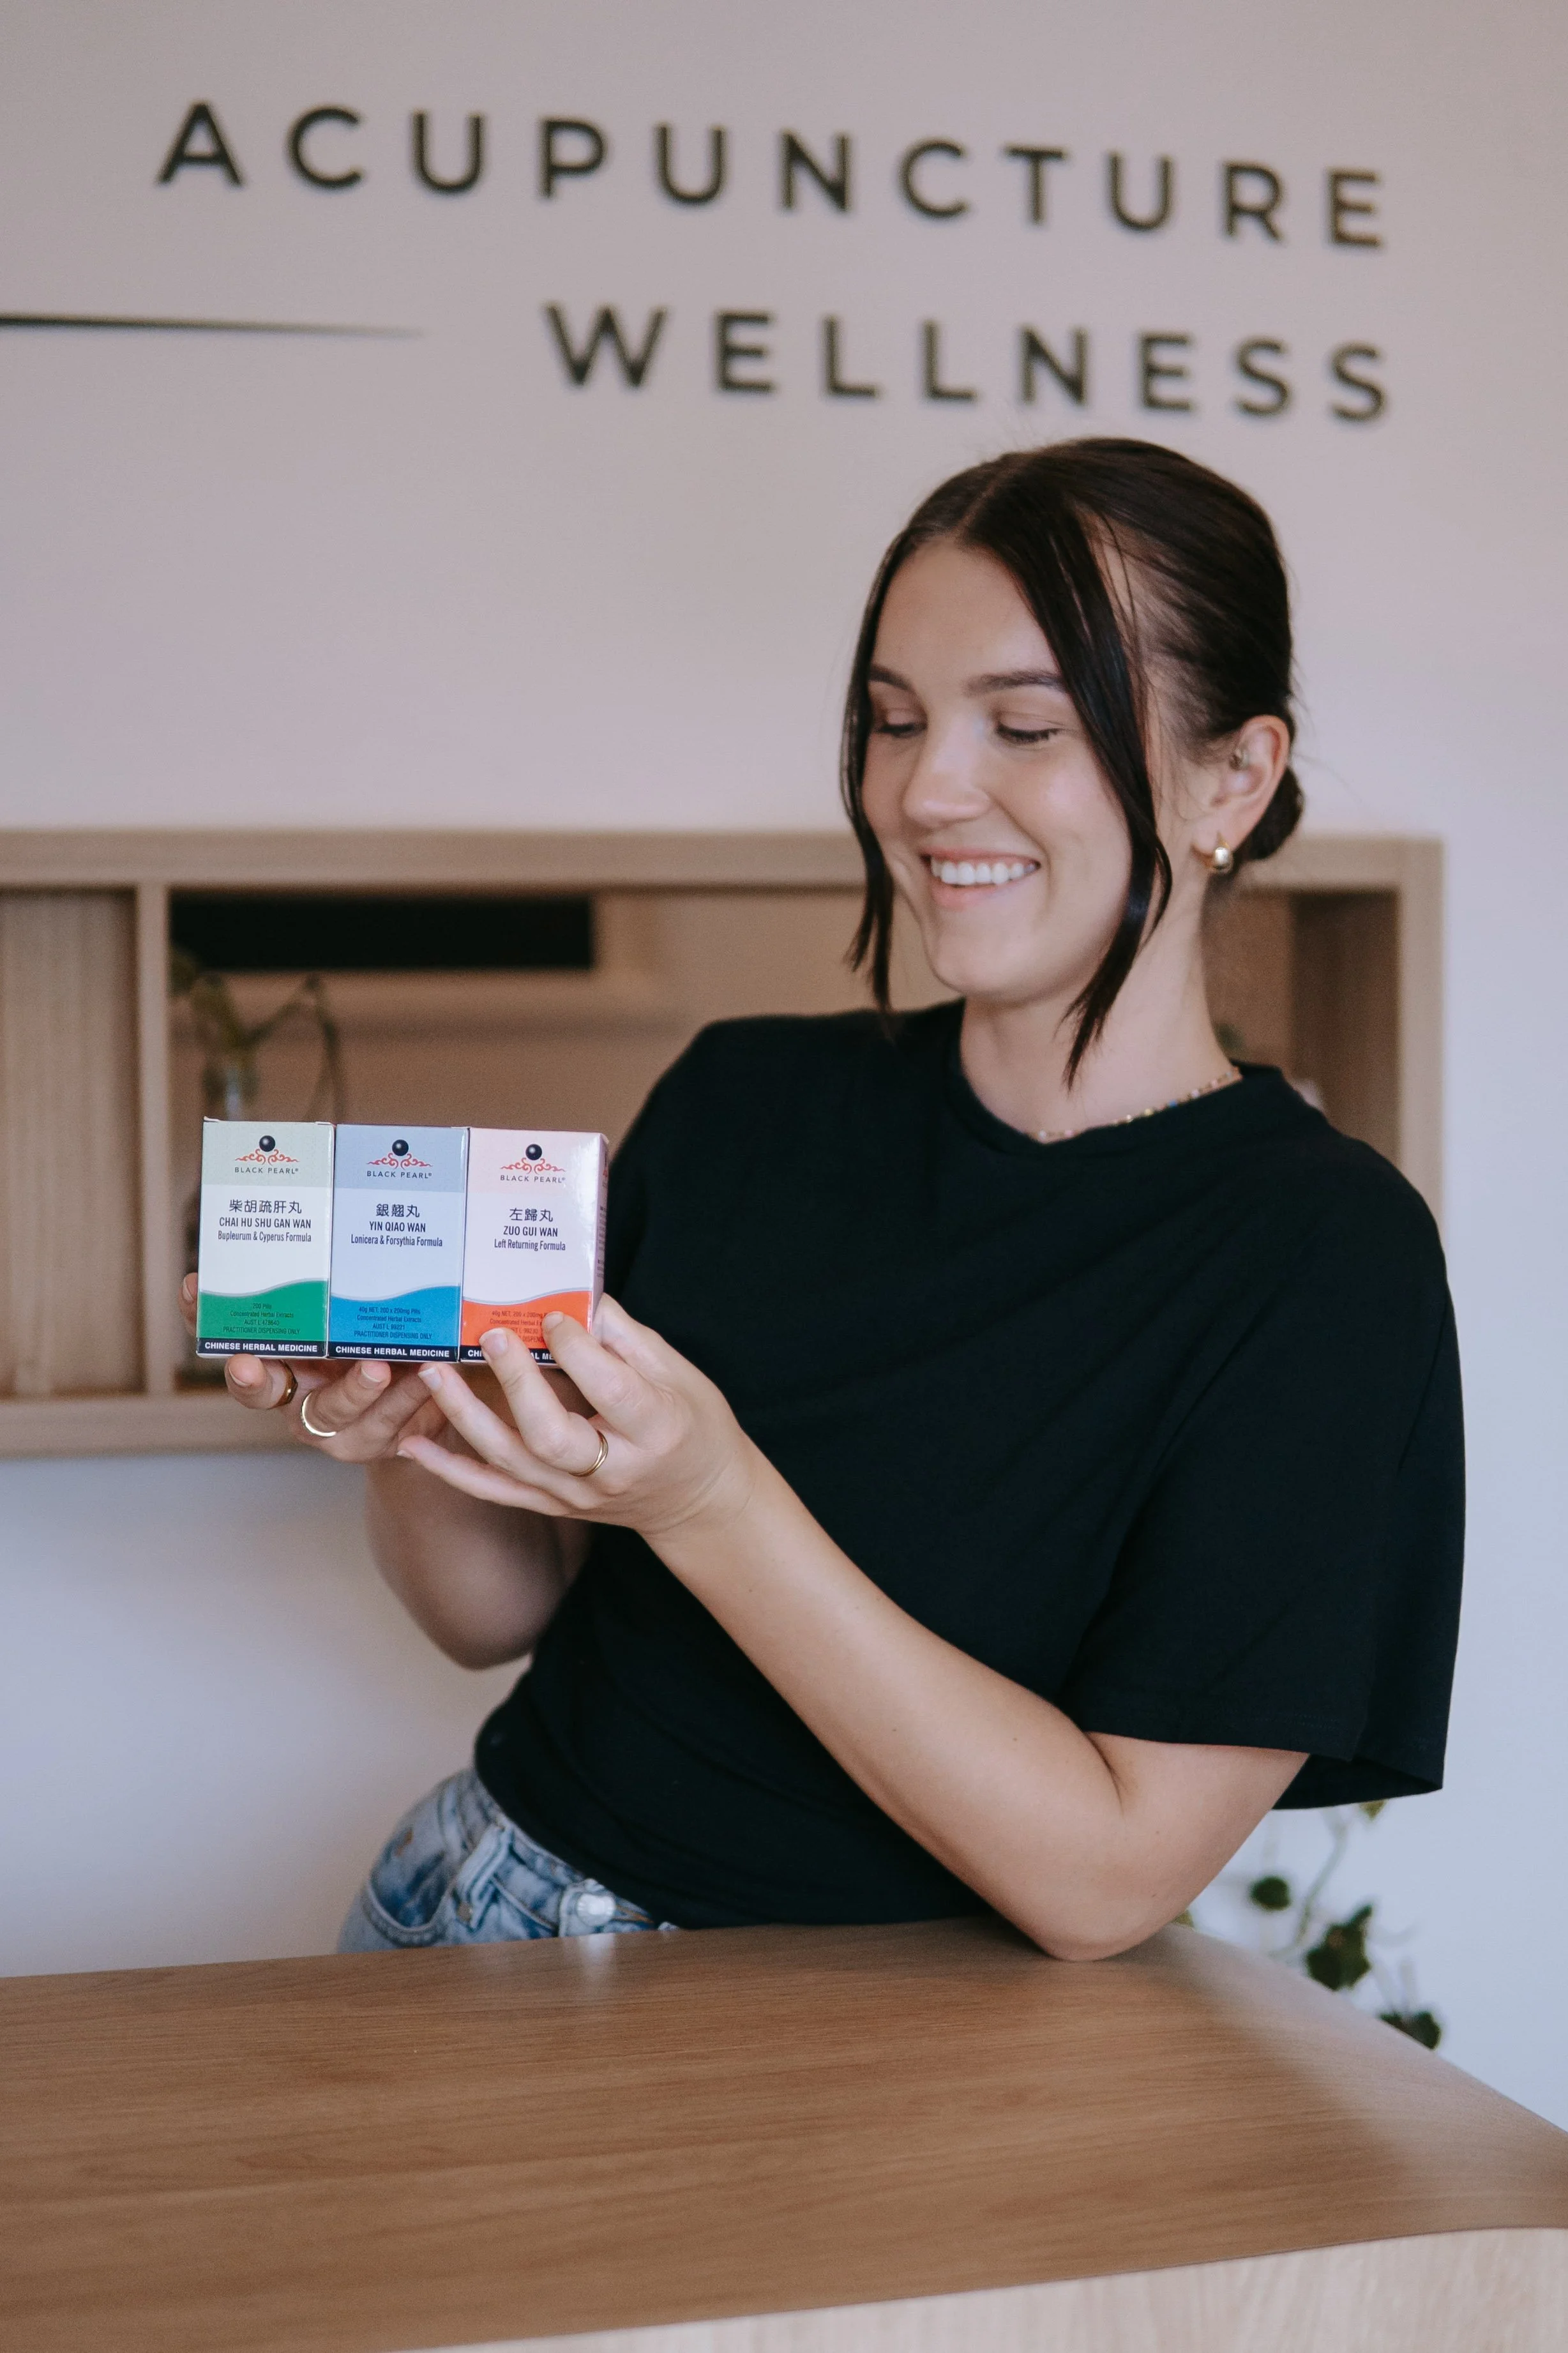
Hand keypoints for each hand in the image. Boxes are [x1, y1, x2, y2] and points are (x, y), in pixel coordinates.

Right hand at [178, 1271, 444, 1461]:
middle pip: (259, 1389)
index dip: (203, 1315)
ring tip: (376, 1367)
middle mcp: (296, 1391)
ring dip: (353, 1388)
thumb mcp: (371, 1307)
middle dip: (251, 1377)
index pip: (232, 1331)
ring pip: (332, 1411)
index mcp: (284, 1353)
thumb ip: (353, 1281)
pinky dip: (406, 1398)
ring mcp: (331, 1423)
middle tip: (248, 1364)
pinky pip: (386, 1423)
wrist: (441, 1398)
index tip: (195, 1288)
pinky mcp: (371, 1441)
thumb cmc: (395, 1339)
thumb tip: (347, 1205)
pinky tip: (423, 1375)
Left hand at [398, 1295, 758, 1541]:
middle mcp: (613, 1469)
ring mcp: (577, 1494)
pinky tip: (412, 1447)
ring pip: (513, 1461)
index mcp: (655, 1429)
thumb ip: (627, 1339)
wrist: (697, 1500)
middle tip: (489, 1337)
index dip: (576, 1349)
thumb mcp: (680, 1374)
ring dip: (466, 1417)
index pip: (610, 1388)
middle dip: (516, 1384)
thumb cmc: (693, 1425)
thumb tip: (577, 1296)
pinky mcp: (553, 1505)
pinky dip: (451, 1470)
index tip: (551, 1314)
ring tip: (434, 1373)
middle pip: (551, 1435)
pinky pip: (495, 1491)